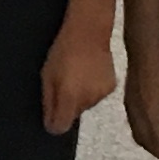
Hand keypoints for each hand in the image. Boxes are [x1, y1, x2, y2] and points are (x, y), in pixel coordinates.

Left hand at [39, 21, 115, 137]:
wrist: (89, 32)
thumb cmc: (62, 52)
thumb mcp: (47, 75)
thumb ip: (48, 102)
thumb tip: (50, 125)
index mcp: (69, 97)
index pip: (61, 127)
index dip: (54, 124)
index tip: (51, 116)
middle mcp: (87, 100)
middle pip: (73, 115)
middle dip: (67, 105)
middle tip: (63, 84)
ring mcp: (101, 95)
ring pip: (86, 106)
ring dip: (80, 97)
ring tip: (77, 75)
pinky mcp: (111, 88)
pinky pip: (97, 96)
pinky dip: (92, 89)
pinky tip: (89, 73)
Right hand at [123, 45, 158, 159]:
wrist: (144, 51)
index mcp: (152, 117)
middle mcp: (138, 117)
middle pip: (145, 143)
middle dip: (157, 153)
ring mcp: (130, 109)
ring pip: (137, 135)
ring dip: (148, 144)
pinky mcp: (127, 102)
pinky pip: (133, 125)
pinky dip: (142, 133)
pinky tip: (149, 129)